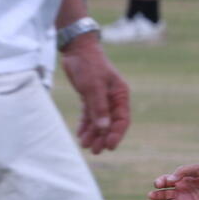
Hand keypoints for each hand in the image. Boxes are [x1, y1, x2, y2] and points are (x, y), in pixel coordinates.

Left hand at [61, 37, 130, 153]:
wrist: (77, 48)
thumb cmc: (89, 65)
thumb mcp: (93, 86)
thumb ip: (98, 108)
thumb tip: (103, 128)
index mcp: (120, 94)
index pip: (122, 119)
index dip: (116, 134)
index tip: (109, 147)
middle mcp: (113, 98)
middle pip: (110, 123)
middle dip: (102, 137)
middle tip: (95, 151)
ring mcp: (101, 97)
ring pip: (98, 120)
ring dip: (92, 133)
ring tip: (84, 145)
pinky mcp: (89, 96)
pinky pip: (89, 114)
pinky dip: (85, 124)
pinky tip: (80, 134)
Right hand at [148, 164, 198, 199]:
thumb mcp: (197, 169)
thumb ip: (183, 171)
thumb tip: (171, 180)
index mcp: (180, 180)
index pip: (166, 181)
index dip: (162, 181)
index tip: (164, 182)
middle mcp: (181, 191)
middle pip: (164, 194)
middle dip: (156, 195)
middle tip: (150, 195)